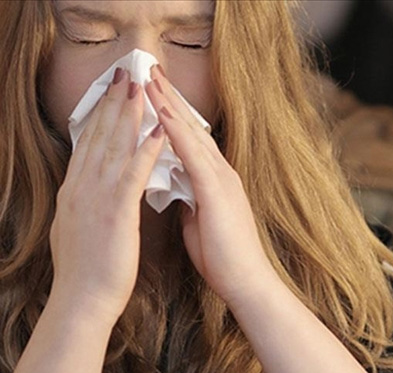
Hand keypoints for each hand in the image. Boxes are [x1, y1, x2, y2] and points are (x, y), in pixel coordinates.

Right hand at [49, 68, 167, 322]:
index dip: (99, 117)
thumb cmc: (81, 275)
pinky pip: (132, 173)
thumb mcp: (73, 232)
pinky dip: (145, 149)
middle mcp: (81, 188)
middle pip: (98, 137)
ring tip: (141, 88)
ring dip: (129, 114)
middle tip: (125, 75)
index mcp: (73, 193)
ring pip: (114, 147)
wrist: (80, 302)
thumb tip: (81, 197)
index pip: (86, 146)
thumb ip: (80, 209)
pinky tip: (157, 129)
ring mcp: (96, 198)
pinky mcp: (116, 212)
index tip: (109, 94)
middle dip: (113, 104)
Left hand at [144, 65, 275, 307]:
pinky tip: (160, 114)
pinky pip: (193, 156)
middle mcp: (219, 171)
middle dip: (167, 96)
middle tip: (146, 69)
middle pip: (189, 126)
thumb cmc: (222, 257)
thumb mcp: (198, 219)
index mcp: (212, 178)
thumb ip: (187, 197)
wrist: (246, 283)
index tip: (150, 91)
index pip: (188, 138)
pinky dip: (176, 132)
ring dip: (169, 104)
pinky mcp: (218, 192)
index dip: (169, 112)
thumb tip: (172, 184)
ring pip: (191, 133)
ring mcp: (221, 178)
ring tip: (148, 79)